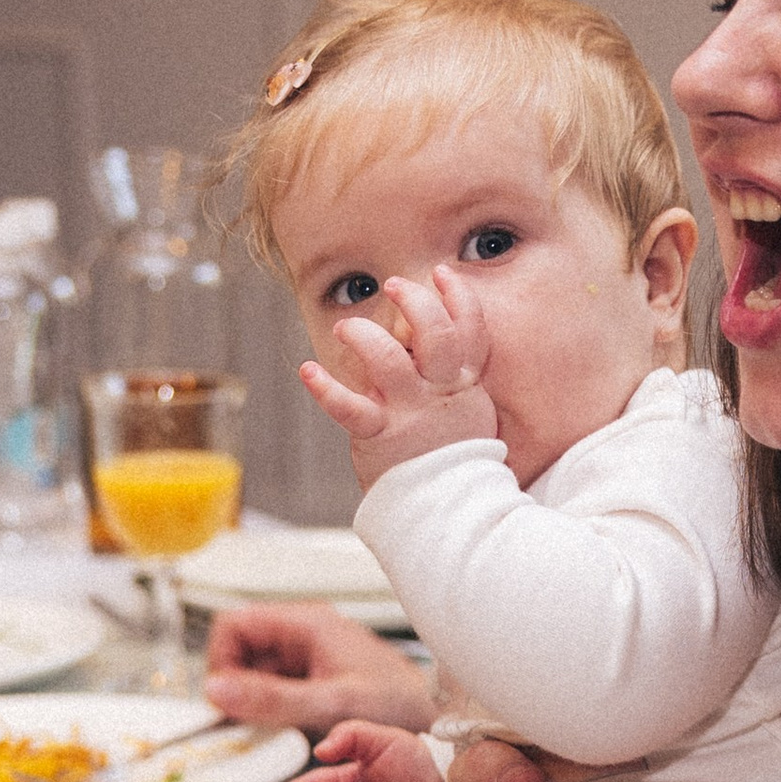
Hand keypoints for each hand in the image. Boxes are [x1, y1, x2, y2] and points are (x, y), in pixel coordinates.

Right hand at [201, 602, 433, 735]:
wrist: (432, 723)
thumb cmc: (399, 705)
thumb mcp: (331, 703)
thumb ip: (273, 698)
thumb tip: (219, 689)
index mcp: (307, 623)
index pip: (234, 624)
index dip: (220, 659)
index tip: (223, 697)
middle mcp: (303, 635)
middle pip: (239, 648)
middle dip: (232, 683)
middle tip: (238, 718)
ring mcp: (307, 658)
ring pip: (252, 671)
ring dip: (247, 699)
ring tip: (260, 726)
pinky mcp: (311, 681)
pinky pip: (271, 689)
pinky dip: (265, 709)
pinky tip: (277, 729)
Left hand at [300, 269, 497, 484]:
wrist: (444, 508)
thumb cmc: (451, 458)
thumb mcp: (469, 413)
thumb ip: (455, 378)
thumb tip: (431, 342)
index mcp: (464, 386)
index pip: (472, 332)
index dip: (460, 298)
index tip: (444, 273)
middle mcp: (439, 393)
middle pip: (436, 335)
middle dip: (415, 302)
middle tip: (393, 285)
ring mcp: (409, 414)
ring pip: (386, 360)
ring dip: (362, 335)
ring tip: (345, 328)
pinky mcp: (379, 436)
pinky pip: (348, 409)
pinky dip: (324, 389)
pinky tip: (308, 372)